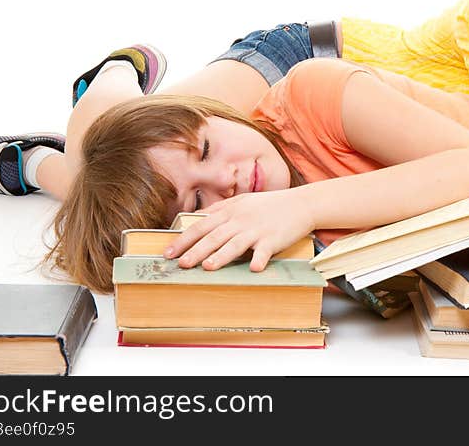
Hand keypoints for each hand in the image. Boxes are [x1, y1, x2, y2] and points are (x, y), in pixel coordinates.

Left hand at [164, 190, 314, 271]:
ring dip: (222, 255)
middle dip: (196, 250)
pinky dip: (260, 259)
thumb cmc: (269, 205)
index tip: (168, 252)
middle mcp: (241, 220)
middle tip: (181, 264)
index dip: (183, 239)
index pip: (201, 226)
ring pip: (236, 243)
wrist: (300, 204)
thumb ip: (219, 209)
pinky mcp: (273, 239)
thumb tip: (198, 217)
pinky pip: (265, 251)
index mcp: (230, 212)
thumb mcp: (242, 201)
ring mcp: (257, 230)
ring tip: (208, 267)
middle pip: (214, 236)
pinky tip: (254, 268)